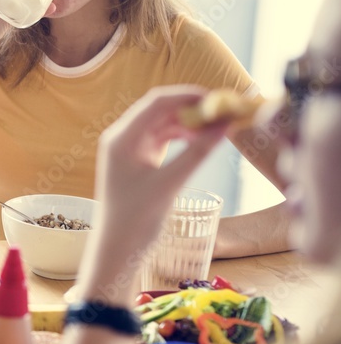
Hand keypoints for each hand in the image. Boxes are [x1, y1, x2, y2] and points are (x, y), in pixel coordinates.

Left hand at [93, 86, 227, 262]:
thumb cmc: (136, 218)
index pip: (156, 103)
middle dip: (192, 108)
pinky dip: (184, 136)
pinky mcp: (139, 159)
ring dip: (190, 122)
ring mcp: (130, 148)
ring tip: (219, 126)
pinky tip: (204, 138)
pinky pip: (164, 138)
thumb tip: (225, 126)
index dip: (188, 96)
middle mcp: (122, 138)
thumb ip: (197, 153)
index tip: (218, 99)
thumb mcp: (170, 183)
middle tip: (225, 112)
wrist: (118, 247)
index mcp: (121, 138)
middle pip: (160, 110)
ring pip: (164, 123)